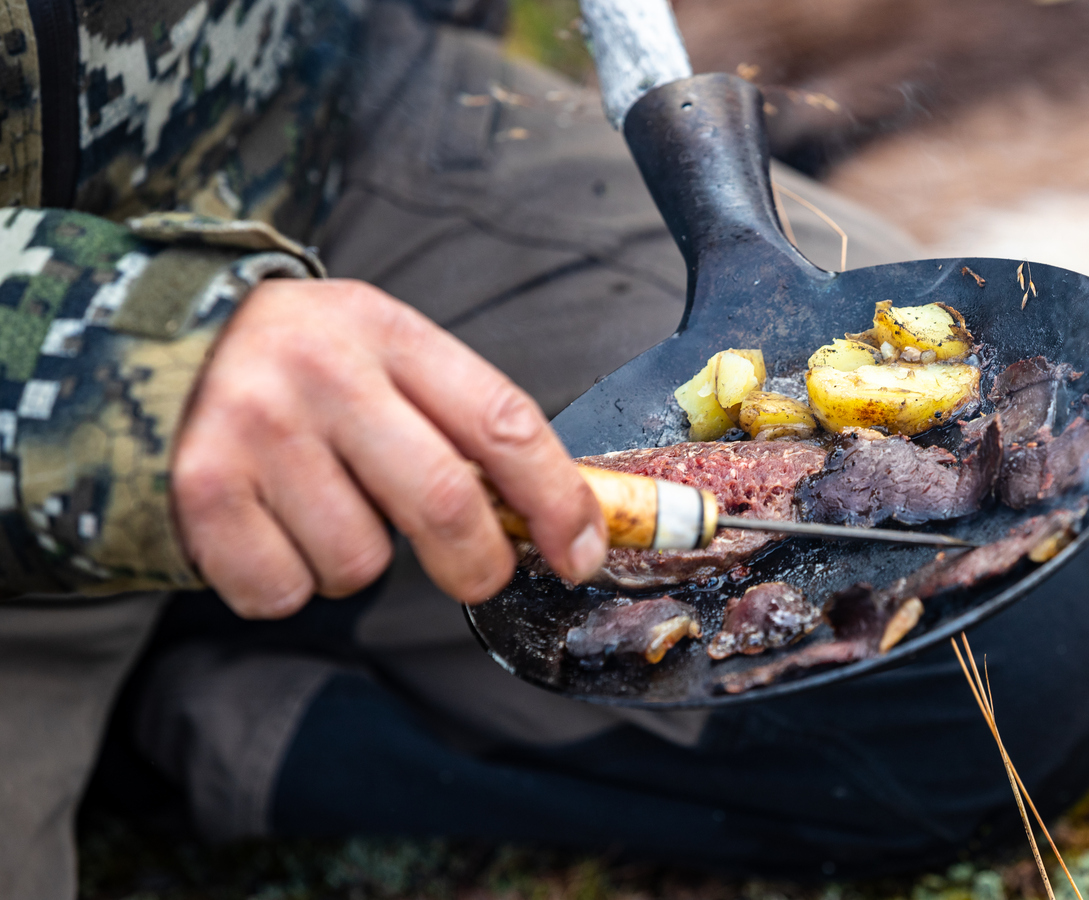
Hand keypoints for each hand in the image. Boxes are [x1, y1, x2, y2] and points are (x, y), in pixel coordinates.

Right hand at [172, 278, 608, 618]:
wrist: (154, 344)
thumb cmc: (300, 365)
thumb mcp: (383, 354)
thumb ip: (459, 421)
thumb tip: (553, 519)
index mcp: (390, 332)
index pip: (503, 422)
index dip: (558, 500)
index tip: (580, 554)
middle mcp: (324, 372)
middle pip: (444, 503)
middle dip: (478, 564)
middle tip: (475, 572)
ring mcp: (256, 429)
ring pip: (360, 563)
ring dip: (358, 564)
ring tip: (324, 509)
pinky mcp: (199, 490)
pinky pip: (284, 591)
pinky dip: (289, 582)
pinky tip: (270, 528)